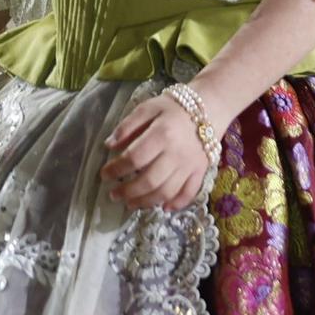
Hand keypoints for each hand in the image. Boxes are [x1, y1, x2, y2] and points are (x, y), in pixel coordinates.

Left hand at [100, 93, 212, 211]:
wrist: (211, 107)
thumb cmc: (174, 108)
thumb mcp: (148, 108)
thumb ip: (128, 126)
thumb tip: (109, 145)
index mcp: (162, 134)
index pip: (134, 158)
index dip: (116, 169)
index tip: (104, 174)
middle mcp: (176, 153)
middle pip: (150, 180)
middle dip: (128, 192)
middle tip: (113, 195)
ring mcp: (190, 165)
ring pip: (167, 192)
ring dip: (146, 202)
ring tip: (130, 204)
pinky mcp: (201, 171)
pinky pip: (189, 193)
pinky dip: (177, 204)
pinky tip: (163, 208)